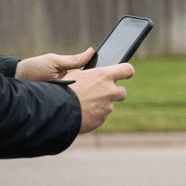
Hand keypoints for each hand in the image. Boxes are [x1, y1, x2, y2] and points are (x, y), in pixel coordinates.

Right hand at [16, 47, 133, 134]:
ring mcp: (107, 107)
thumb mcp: (75, 73)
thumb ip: (89, 72)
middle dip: (115, 93)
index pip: (127, 70)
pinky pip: (101, 116)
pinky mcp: (102, 120)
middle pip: (123, 92)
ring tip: (84, 103)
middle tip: (102, 93)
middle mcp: (110, 91)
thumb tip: (91, 65)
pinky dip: (94, 115)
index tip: (125, 73)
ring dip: (101, 105)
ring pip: (109, 105)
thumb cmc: (64, 88)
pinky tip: (82, 112)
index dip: (126, 71)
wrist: (58, 110)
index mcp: (104, 75)